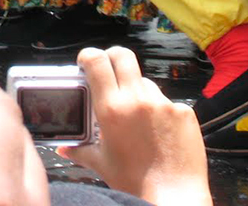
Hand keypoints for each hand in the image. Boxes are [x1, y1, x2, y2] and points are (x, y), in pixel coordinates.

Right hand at [65, 47, 211, 205]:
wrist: (175, 197)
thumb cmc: (136, 183)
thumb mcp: (101, 164)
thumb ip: (79, 151)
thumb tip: (64, 148)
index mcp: (112, 110)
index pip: (97, 61)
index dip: (89, 56)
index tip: (86, 62)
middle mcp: (137, 100)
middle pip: (123, 56)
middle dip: (113, 58)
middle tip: (110, 71)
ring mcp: (163, 103)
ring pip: (145, 82)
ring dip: (138, 92)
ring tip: (138, 119)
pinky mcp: (183, 111)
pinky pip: (167, 101)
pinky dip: (160, 112)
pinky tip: (159, 133)